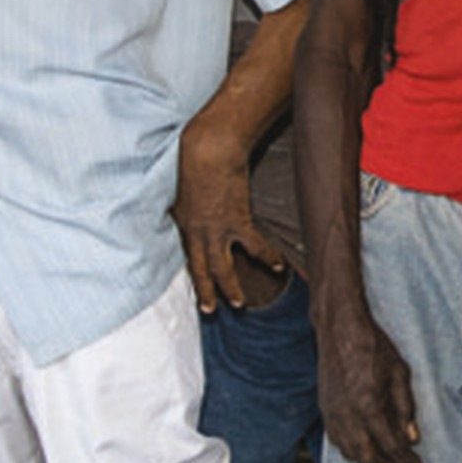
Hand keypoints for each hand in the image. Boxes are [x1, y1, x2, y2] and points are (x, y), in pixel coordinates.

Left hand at [175, 148, 288, 312]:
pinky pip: (254, 246)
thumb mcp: (184, 188)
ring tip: (239, 302)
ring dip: (230, 286)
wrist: (209, 151)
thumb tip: (192, 209)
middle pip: (199, 269)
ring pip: (221, 267)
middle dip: (204, 292)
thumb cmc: (196, 162)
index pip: (186, 256)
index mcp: (183, 223)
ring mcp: (216, 229)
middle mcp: (196, 231)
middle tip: (209, 310)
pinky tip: (278, 267)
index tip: (194, 287)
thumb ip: (189, 205)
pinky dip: (267, 257)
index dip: (191, 275)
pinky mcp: (236, 221)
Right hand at [314, 288, 421, 462]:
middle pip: (366, 456)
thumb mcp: (401, 375)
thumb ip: (406, 409)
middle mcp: (348, 415)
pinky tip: (365, 445)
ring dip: (369, 460)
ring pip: (348, 452)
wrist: (341, 331)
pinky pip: (336, 440)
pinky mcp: (325, 409)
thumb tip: (412, 438)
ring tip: (387, 457)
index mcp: (369, 406)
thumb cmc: (374, 348)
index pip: (391, 445)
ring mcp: (333, 413)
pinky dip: (352, 449)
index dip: (406, 461)